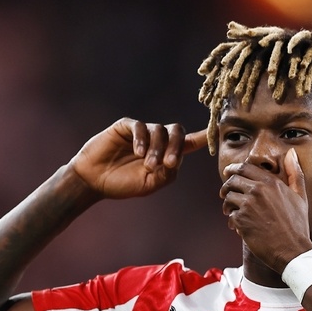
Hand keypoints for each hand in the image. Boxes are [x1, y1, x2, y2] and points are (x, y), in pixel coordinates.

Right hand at [70, 119, 207, 199]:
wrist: (94, 181)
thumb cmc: (123, 184)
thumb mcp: (150, 184)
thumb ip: (167, 173)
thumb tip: (177, 158)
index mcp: (166, 155)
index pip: (189, 142)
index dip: (203, 136)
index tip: (217, 130)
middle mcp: (157, 140)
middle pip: (177, 132)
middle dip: (176, 147)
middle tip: (168, 164)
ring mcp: (142, 132)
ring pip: (159, 130)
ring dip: (157, 149)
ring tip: (148, 165)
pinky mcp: (126, 126)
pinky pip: (140, 127)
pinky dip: (142, 139)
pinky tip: (138, 153)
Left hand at [220, 148, 311, 271]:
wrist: (292, 250)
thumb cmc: (298, 225)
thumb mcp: (300, 196)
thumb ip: (295, 173)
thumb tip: (291, 153)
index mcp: (271, 182)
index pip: (244, 167)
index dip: (233, 169)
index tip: (228, 172)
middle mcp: (258, 190)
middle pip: (232, 180)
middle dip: (226, 186)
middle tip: (225, 193)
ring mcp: (248, 205)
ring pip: (228, 197)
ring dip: (227, 205)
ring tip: (231, 212)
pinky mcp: (241, 220)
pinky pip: (229, 216)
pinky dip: (232, 221)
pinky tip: (239, 227)